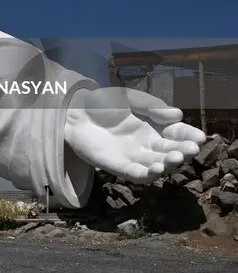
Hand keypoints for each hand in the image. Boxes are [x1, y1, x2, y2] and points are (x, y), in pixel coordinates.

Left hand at [64, 87, 204, 183]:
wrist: (74, 112)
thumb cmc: (104, 104)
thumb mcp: (129, 98)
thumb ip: (151, 105)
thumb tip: (177, 114)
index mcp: (154, 127)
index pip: (177, 134)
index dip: (189, 136)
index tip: (199, 137)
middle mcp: (148, 144)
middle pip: (170, 151)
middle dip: (182, 152)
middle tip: (190, 150)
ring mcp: (134, 157)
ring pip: (157, 165)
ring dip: (167, 164)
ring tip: (174, 159)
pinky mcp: (118, 166)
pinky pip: (136, 174)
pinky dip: (146, 174)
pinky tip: (155, 169)